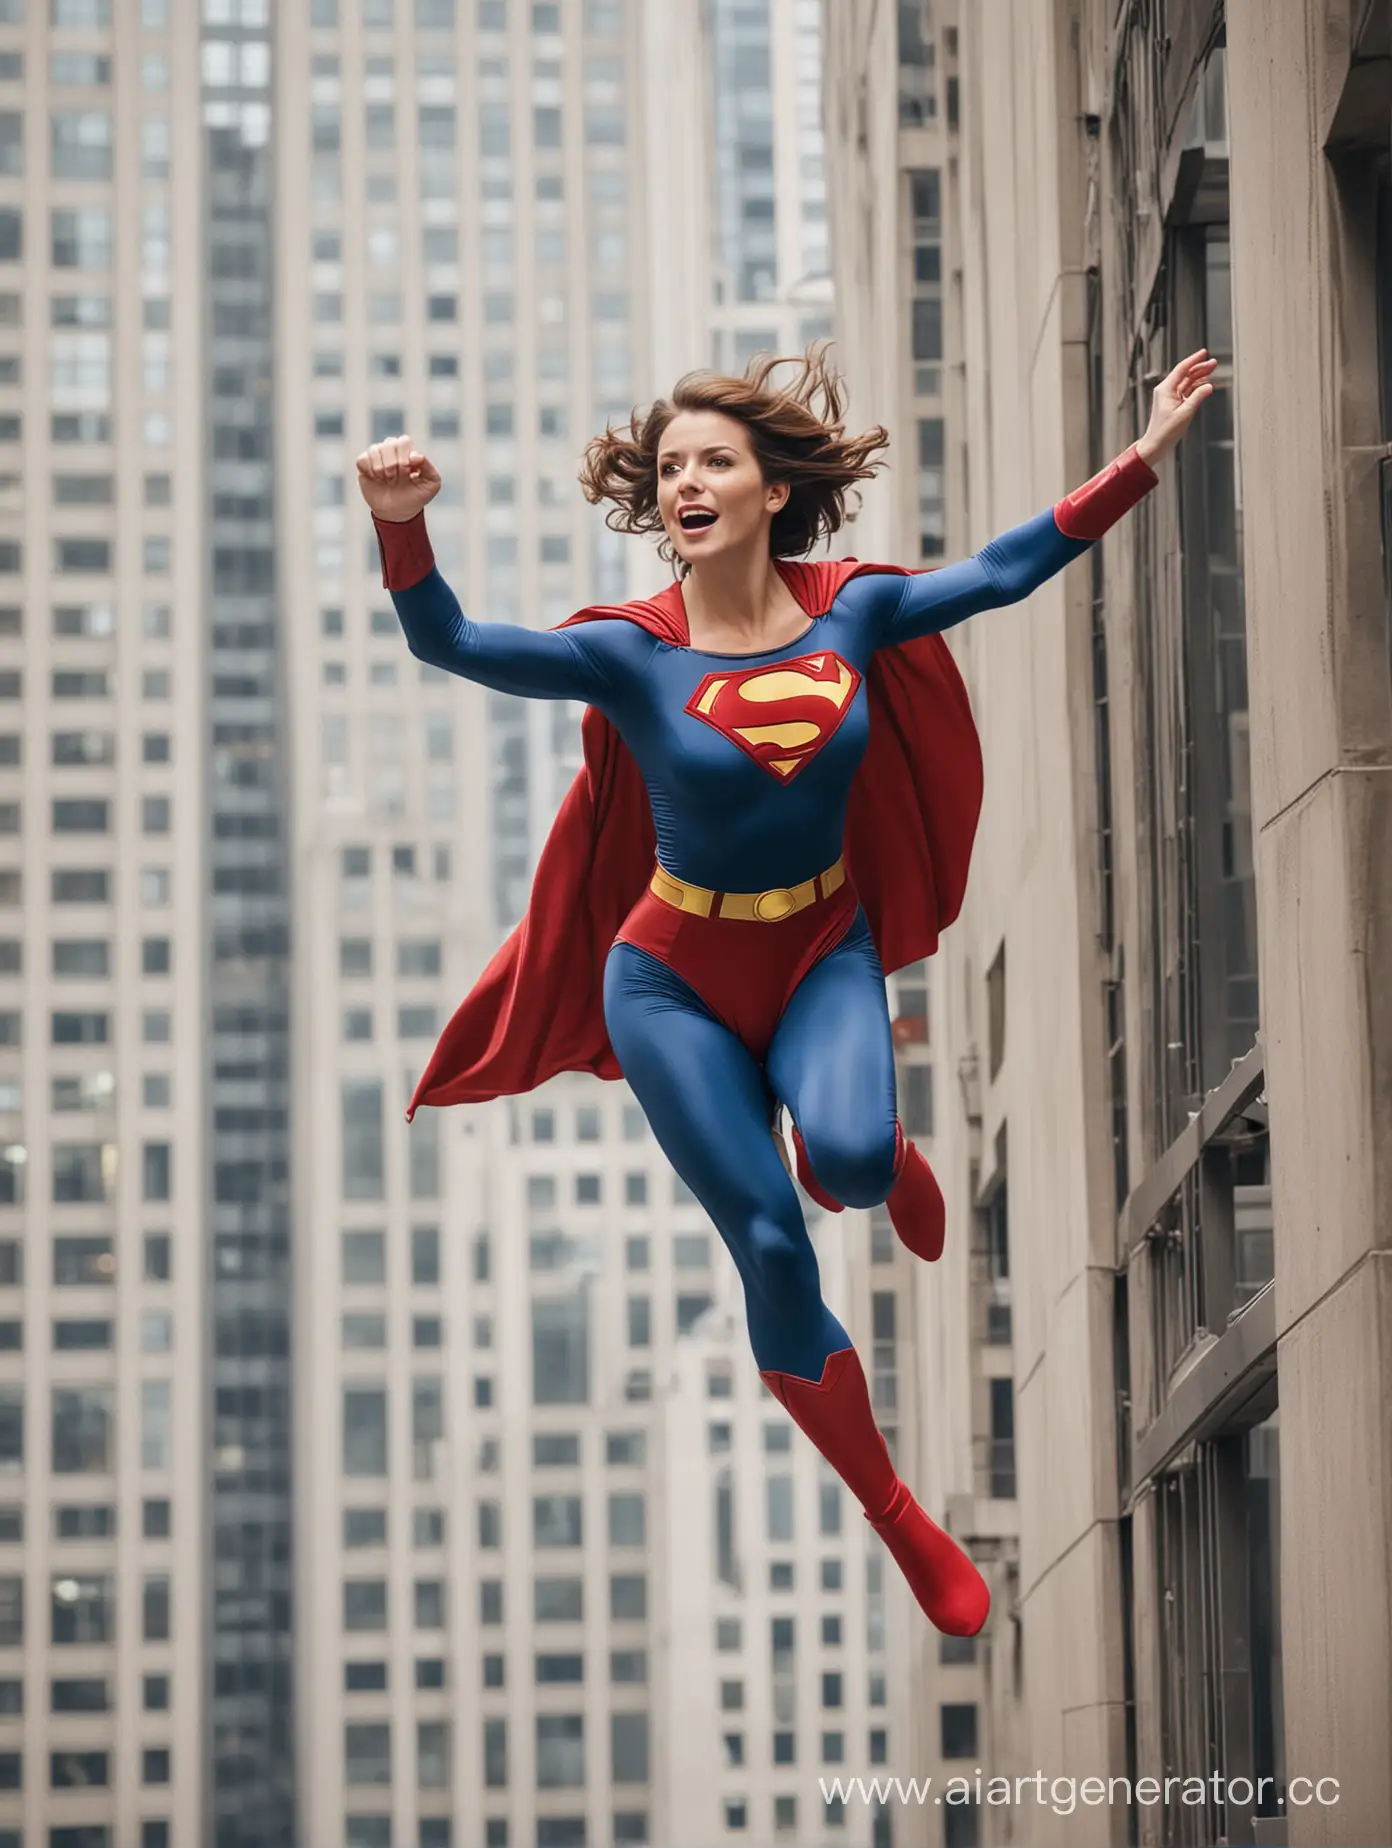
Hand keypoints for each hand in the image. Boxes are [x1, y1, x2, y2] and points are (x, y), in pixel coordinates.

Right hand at [355, 433, 441, 522]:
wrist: (398, 513)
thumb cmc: (415, 497)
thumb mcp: (431, 485)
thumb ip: (429, 467)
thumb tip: (415, 455)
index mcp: (407, 452)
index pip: (403, 441)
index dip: (405, 456)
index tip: (408, 472)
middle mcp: (391, 451)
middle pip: (389, 443)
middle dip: (393, 463)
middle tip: (396, 477)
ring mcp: (377, 457)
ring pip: (375, 449)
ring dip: (381, 467)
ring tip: (386, 479)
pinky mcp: (363, 466)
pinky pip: (362, 459)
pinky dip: (369, 469)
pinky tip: (375, 478)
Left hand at [1135, 350, 1218, 467]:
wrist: (1155, 445)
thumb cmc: (1165, 432)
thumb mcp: (1185, 413)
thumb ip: (1197, 398)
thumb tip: (1208, 386)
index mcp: (1165, 389)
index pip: (1181, 369)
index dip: (1194, 360)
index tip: (1204, 353)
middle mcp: (1166, 390)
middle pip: (1185, 374)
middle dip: (1200, 367)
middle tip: (1214, 363)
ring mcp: (1169, 396)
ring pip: (1187, 382)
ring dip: (1199, 376)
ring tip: (1212, 370)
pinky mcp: (1173, 403)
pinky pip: (1186, 391)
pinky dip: (1196, 387)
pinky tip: (1204, 384)